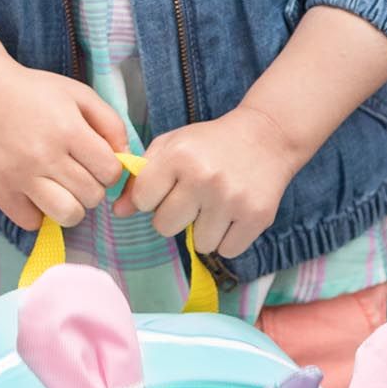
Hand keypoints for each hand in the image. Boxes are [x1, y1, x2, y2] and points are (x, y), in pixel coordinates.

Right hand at [0, 58, 126, 232]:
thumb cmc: (37, 94)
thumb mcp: (80, 95)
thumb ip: (111, 124)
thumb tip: (126, 159)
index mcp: (68, 129)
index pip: (110, 172)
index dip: (110, 170)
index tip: (97, 161)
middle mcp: (43, 155)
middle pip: (92, 196)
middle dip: (92, 187)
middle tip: (78, 172)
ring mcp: (19, 175)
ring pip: (67, 215)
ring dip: (72, 206)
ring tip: (63, 189)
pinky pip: (32, 222)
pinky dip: (38, 213)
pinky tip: (36, 192)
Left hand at [124, 105, 302, 258]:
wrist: (268, 136)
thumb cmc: (211, 143)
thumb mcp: (172, 147)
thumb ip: (141, 178)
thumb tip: (119, 212)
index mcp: (178, 156)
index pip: (143, 201)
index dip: (153, 197)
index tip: (169, 187)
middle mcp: (204, 178)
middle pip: (165, 228)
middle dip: (176, 217)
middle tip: (194, 199)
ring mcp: (231, 199)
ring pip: (199, 244)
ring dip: (205, 230)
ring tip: (217, 206)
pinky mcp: (256, 217)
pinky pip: (227, 250)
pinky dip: (228, 239)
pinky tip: (234, 215)